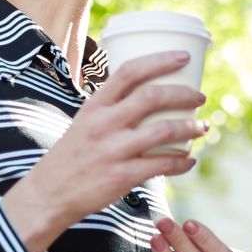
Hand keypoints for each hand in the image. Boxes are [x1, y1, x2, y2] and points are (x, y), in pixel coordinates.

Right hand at [3, 50, 210, 251]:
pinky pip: (162, 164)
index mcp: (95, 105)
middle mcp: (104, 124)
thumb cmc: (73, 155)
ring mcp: (113, 150)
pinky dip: (182, 162)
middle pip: (152, 97)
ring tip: (203, 127)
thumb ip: (111, 107)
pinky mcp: (122, 176)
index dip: (160, 61)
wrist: (49, 194)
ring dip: (190, 128)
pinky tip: (189, 160)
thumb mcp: (84, 121)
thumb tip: (148, 94)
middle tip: (200, 97)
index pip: (129, 72)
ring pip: (164, 130)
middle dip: (183, 94)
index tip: (184, 57)